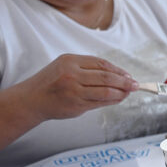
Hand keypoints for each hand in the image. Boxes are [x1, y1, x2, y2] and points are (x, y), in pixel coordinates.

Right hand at [18, 54, 135, 120]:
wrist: (31, 100)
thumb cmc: (51, 82)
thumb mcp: (65, 67)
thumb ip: (87, 68)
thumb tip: (117, 74)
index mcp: (70, 61)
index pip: (101, 64)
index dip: (118, 70)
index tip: (128, 75)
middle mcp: (72, 75)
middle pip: (106, 77)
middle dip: (124, 81)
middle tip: (135, 84)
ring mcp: (74, 91)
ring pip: (105, 91)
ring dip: (121, 92)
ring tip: (129, 92)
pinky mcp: (76, 105)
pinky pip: (99, 103)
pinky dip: (112, 101)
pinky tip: (118, 99)